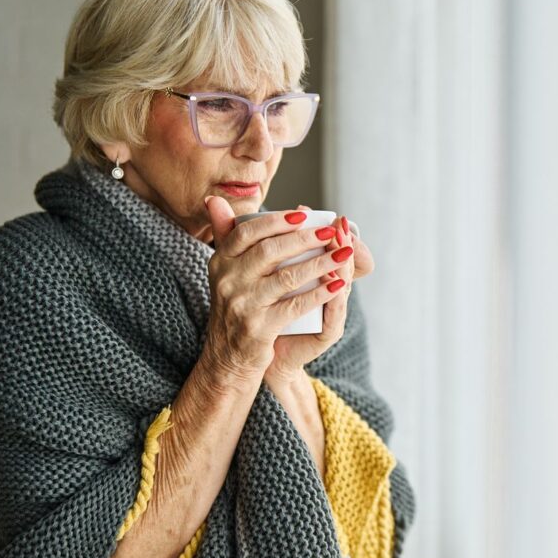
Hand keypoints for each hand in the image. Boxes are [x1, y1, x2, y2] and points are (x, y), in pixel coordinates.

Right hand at [201, 196, 352, 383]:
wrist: (228, 357)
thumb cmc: (236, 306)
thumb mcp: (225, 271)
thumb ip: (224, 234)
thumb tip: (214, 199)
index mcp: (220, 262)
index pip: (247, 233)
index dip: (276, 221)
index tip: (304, 214)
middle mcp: (227, 282)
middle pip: (269, 252)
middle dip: (304, 239)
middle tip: (331, 231)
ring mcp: (242, 305)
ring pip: (286, 278)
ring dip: (319, 263)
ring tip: (343, 254)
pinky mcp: (258, 329)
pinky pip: (294, 306)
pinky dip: (318, 294)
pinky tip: (337, 285)